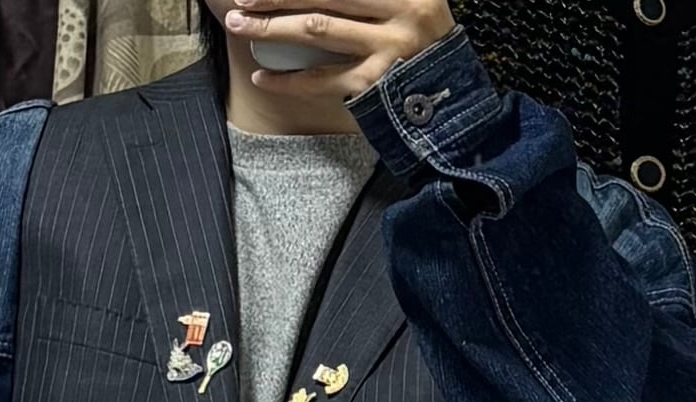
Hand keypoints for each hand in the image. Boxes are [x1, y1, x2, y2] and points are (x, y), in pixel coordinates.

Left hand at [224, 0, 456, 102]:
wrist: (455, 98)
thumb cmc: (423, 42)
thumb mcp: (410, 1)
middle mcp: (401, 9)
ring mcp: (388, 48)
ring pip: (317, 28)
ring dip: (273, 26)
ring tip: (240, 23)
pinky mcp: (376, 85)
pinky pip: (322, 80)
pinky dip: (289, 80)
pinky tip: (262, 76)